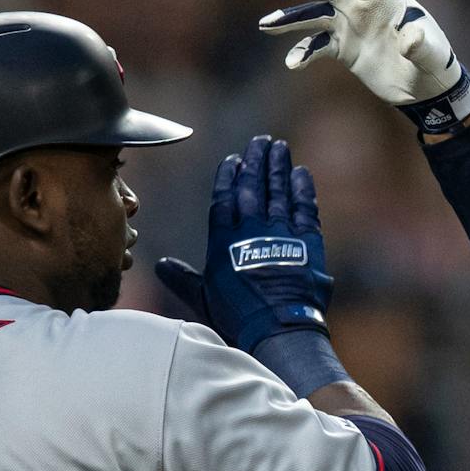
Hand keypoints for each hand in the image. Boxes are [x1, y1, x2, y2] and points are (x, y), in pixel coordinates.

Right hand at [155, 134, 330, 352]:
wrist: (277, 329)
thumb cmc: (237, 318)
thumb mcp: (203, 297)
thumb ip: (183, 278)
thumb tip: (161, 265)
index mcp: (223, 240)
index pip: (225, 198)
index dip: (230, 177)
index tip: (235, 159)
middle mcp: (251, 230)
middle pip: (253, 187)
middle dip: (257, 162)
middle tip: (262, 141)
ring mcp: (280, 233)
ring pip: (278, 191)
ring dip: (279, 167)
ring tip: (280, 147)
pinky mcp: (307, 242)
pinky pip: (305, 208)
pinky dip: (303, 189)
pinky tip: (301, 173)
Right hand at [257, 0, 469, 132]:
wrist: (428, 89)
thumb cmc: (434, 63)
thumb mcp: (432, 54)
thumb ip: (421, 44)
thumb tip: (410, 41)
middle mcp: (362, 5)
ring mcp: (350, 25)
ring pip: (314, 14)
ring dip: (289, 19)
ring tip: (265, 25)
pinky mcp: (344, 48)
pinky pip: (318, 47)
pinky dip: (304, 54)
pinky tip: (292, 64)